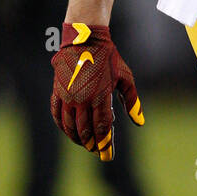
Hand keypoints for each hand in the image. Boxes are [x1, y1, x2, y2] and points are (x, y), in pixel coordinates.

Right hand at [51, 22, 143, 159]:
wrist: (86, 40)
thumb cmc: (109, 59)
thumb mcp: (126, 78)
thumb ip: (132, 101)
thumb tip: (139, 122)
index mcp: (100, 96)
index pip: (102, 127)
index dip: (104, 144)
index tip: (107, 155)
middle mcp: (82, 99)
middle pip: (85, 130)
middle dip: (91, 144)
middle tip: (97, 150)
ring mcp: (68, 95)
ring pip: (69, 125)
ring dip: (76, 138)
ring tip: (84, 143)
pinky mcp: (57, 91)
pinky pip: (56, 114)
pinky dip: (62, 126)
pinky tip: (68, 130)